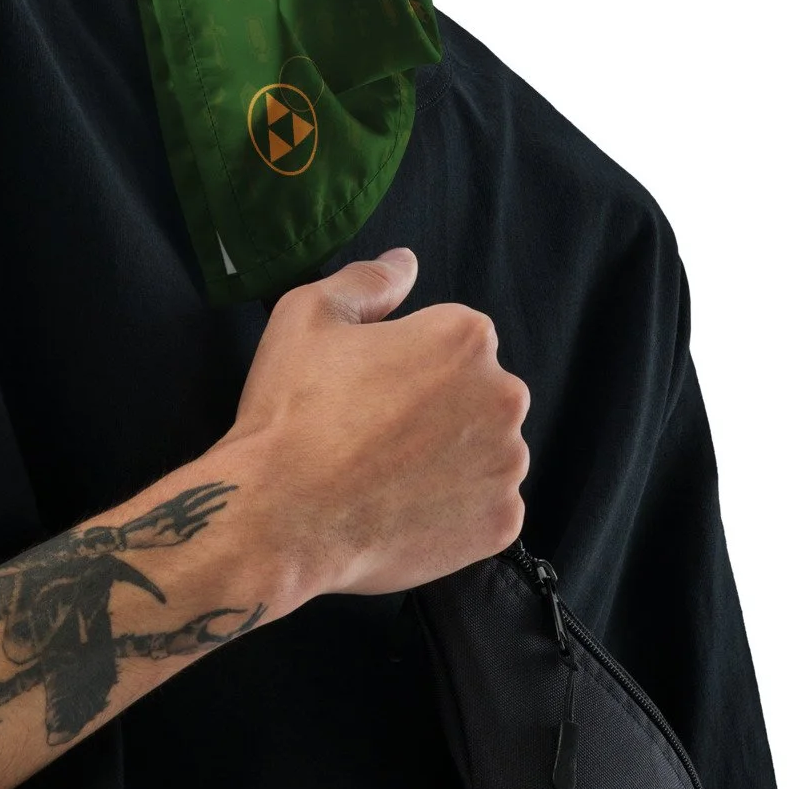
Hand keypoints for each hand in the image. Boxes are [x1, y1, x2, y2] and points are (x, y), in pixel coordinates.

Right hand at [219, 248, 530, 601]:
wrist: (280, 519)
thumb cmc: (292, 411)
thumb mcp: (309, 315)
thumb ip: (368, 282)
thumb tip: (405, 263)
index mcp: (465, 337)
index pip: (452, 342)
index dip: (406, 367)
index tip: (366, 392)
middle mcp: (504, 396)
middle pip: (477, 397)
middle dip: (437, 412)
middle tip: (375, 438)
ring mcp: (507, 465)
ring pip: (485, 454)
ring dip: (450, 463)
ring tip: (387, 481)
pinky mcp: (502, 524)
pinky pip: (485, 510)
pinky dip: (455, 514)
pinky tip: (404, 514)